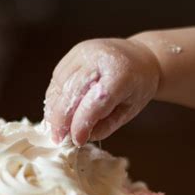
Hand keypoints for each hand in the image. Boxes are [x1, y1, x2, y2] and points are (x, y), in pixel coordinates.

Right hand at [44, 38, 159, 145]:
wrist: (140, 56)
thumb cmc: (138, 86)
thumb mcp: (130, 110)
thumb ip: (107, 125)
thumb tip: (81, 137)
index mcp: (121, 73)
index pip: (97, 100)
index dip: (83, 122)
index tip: (76, 141)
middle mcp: (99, 57)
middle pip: (73, 91)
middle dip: (62, 119)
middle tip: (58, 139)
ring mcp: (83, 53)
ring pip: (60, 84)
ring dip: (54, 109)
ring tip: (55, 129)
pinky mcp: (73, 54)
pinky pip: (57, 78)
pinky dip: (54, 98)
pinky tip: (54, 113)